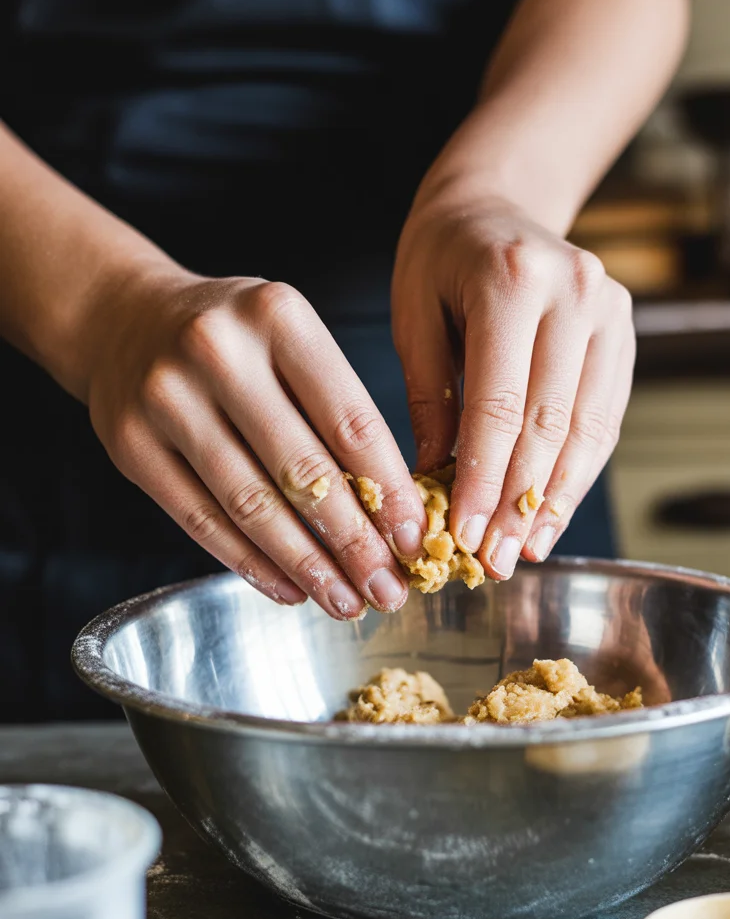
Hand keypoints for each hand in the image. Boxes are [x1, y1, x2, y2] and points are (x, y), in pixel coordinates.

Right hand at [83, 270, 426, 617]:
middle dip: (354, 542)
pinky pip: (201, 521)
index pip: (351, 421)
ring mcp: (167, 399)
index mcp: (277, 316)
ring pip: (251, 505)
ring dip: (306, 565)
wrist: (124, 319)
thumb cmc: (233, 338)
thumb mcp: (292, 339)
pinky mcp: (131, 445)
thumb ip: (337, 409)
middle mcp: (218, 352)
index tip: (416, 540)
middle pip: (303, 471)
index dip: (389, 491)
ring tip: (345, 601)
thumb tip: (395, 515)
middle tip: (387, 588)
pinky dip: (252, 564)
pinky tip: (290, 589)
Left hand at [392, 192, 634, 579]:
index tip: (461, 537)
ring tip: (524, 550)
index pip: (499, 407)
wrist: (495, 202)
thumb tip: (434, 486)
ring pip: (587, 429)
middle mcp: (574, 291)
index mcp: (511, 280)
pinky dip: (579, 471)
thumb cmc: (440, 260)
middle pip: (548, 425)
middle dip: (517, 503)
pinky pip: (605, 417)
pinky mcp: (624, 331)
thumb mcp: (414, 318)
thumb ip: (428, 400)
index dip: (482, 481)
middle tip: (492, 559)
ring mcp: (610, 308)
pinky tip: (551, 512)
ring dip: (556, 499)